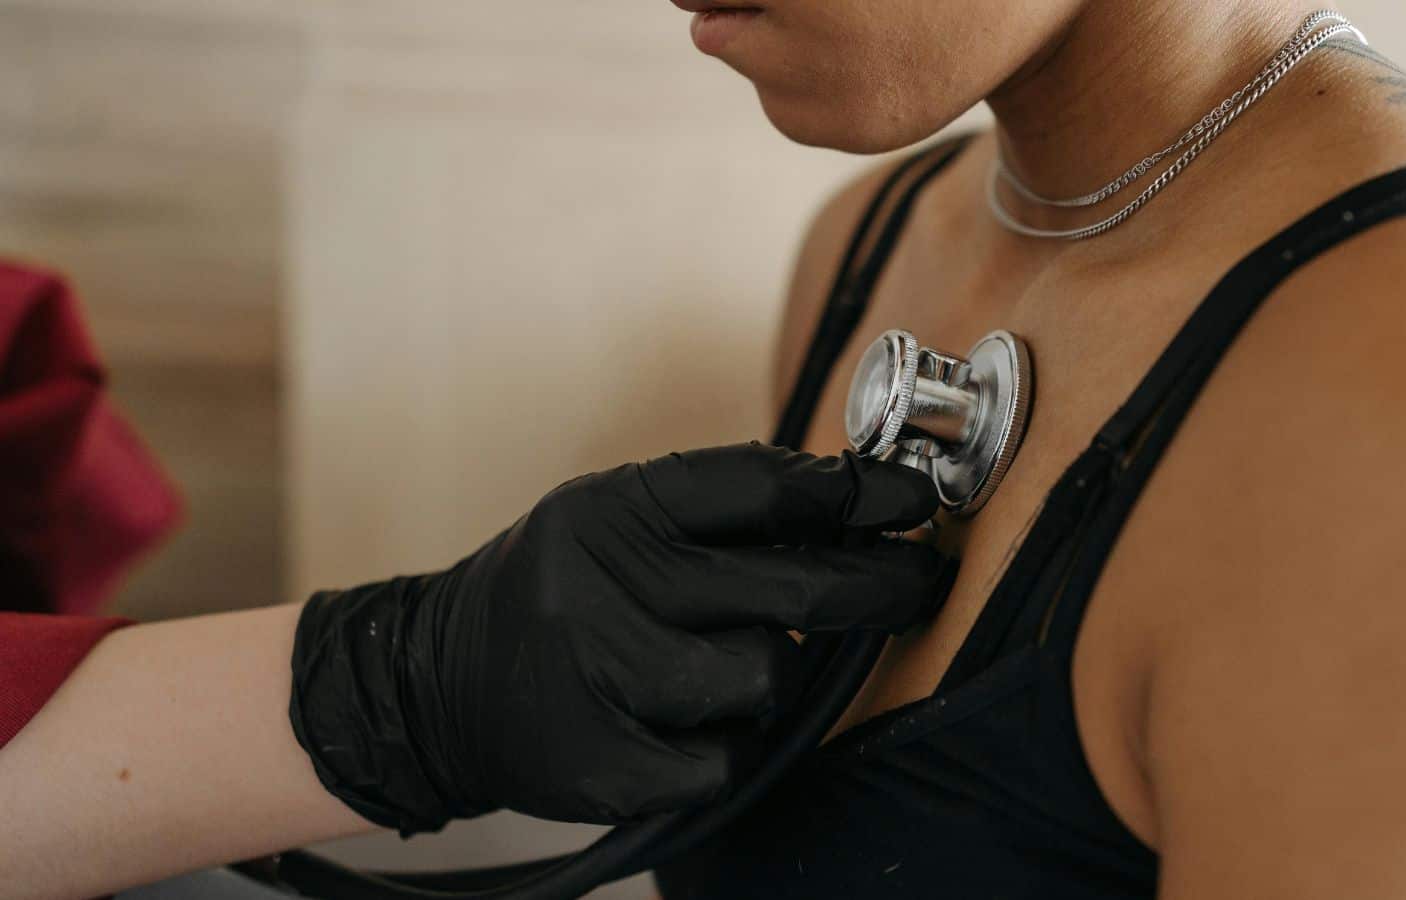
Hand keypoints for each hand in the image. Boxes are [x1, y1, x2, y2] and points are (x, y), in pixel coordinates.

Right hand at [289, 442, 951, 832]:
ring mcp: (598, 679)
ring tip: (711, 663)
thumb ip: (717, 513)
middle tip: (918, 581)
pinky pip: (729, 755)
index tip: (910, 498)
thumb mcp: (615, 521)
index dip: (852, 493)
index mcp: (609, 510)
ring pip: (765, 678)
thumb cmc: (561, 591)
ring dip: (767, 673)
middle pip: (789, 591)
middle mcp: (598, 585)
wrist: (440, 683)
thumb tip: (855, 501)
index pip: (762, 489)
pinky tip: (679, 722)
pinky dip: (724, 741)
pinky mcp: (603, 766)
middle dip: (875, 586)